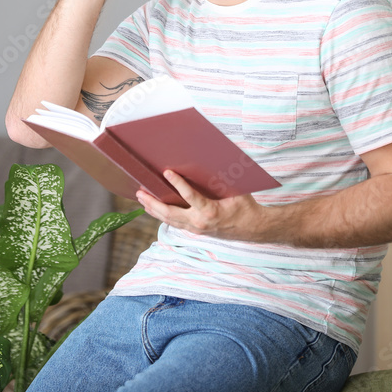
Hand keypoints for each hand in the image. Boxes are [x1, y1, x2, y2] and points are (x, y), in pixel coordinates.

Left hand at [136, 169, 268, 240]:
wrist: (252, 228)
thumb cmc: (245, 206)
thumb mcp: (236, 191)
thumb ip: (222, 179)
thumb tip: (211, 161)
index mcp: (210, 211)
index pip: (190, 196)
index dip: (177, 184)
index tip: (166, 172)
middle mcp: (200, 222)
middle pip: (170, 213)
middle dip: (153, 202)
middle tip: (140, 192)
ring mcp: (196, 228)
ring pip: (169, 220)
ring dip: (154, 209)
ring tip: (141, 199)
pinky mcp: (195, 230)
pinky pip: (175, 223)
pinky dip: (162, 216)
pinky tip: (154, 209)